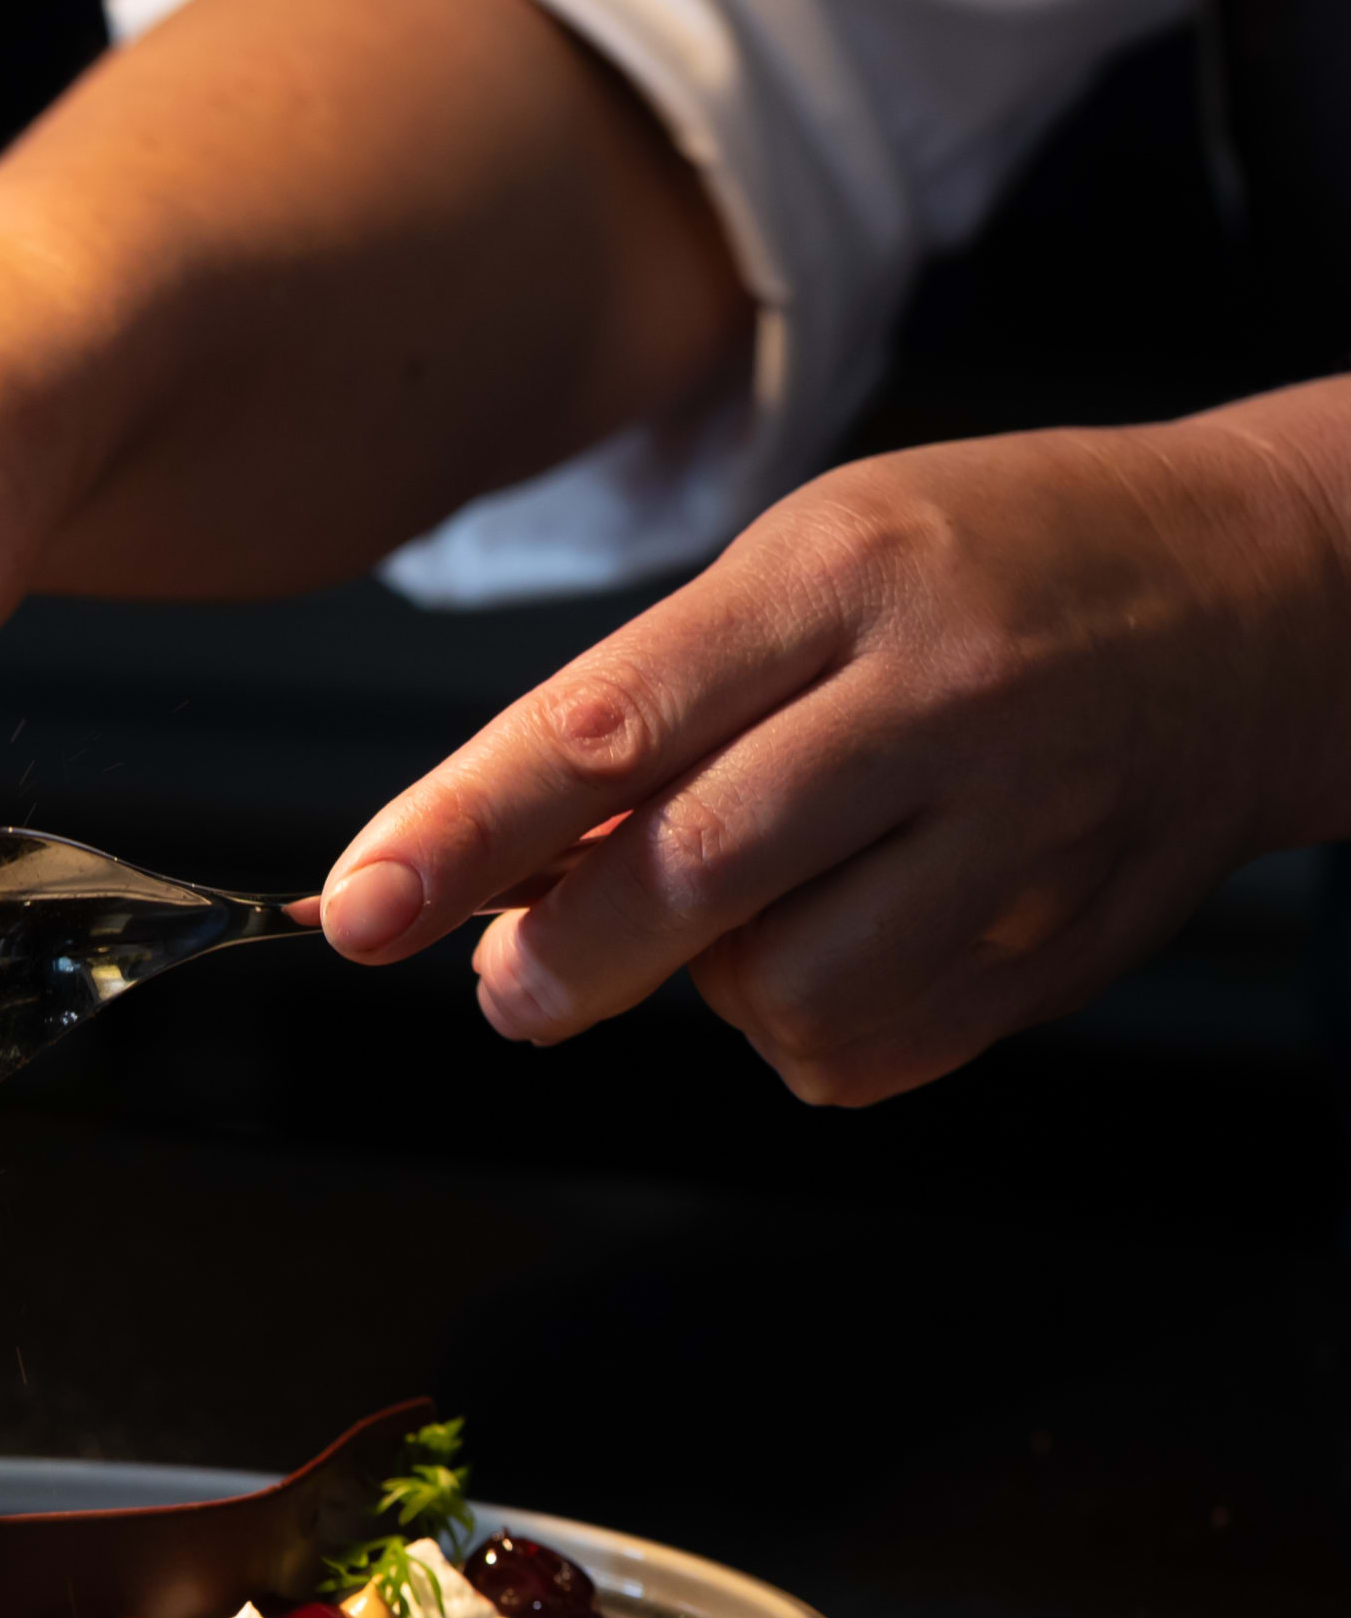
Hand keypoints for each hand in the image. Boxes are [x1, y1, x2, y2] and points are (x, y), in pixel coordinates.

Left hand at [314, 394, 1350, 1105]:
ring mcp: (1009, 832)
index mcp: (839, 577)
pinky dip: (813, 1032)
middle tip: (511, 987)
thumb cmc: (991, 574)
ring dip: (720, 990)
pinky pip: (868, 1052)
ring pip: (786, 994)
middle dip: (564, 960)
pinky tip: (854, 942)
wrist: (1257, 605)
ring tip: (760, 915)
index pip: (613, 720)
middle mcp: (930, 700)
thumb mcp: (815, 566)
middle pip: (694, 873)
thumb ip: (658, 709)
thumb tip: (497, 868)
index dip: (465, 830)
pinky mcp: (1051, 947)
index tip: (361, 907)